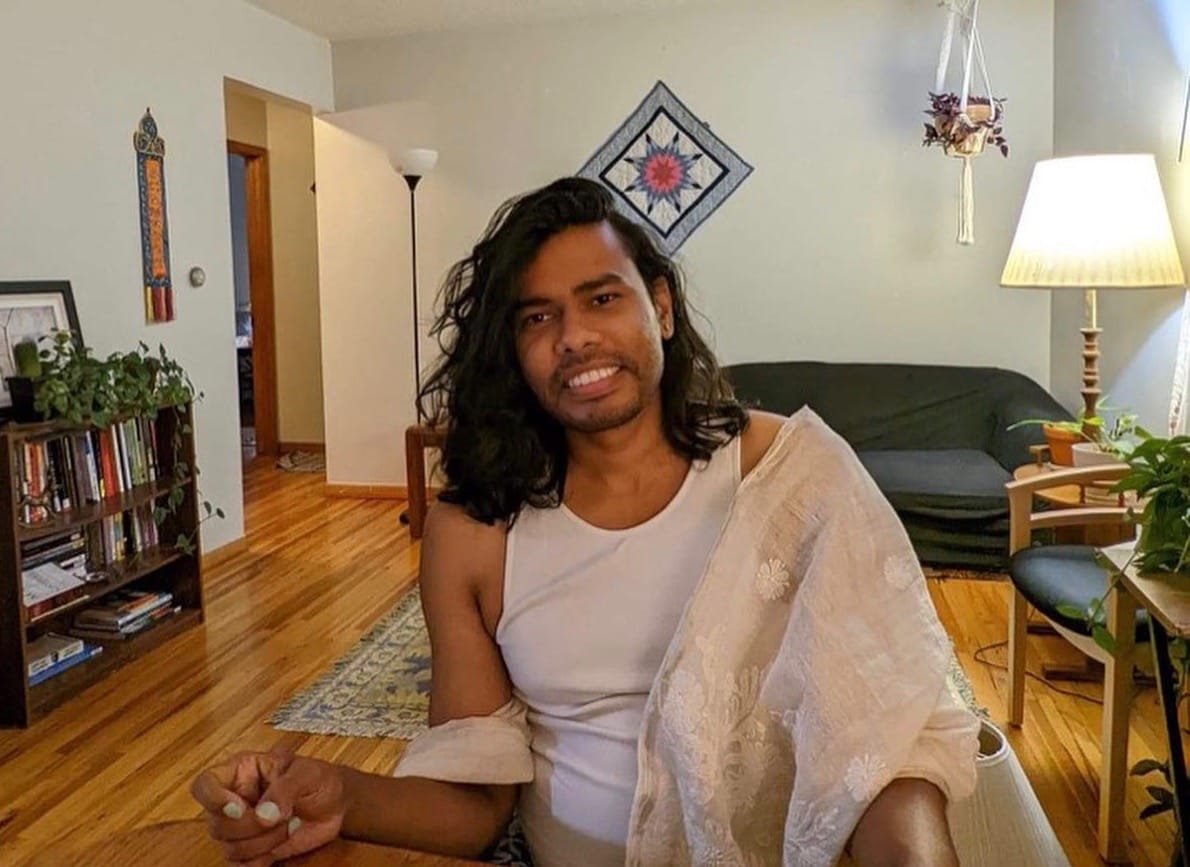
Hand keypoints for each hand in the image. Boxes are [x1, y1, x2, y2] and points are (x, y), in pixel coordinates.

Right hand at [191, 744, 347, 865]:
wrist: (336, 805)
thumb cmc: (319, 780)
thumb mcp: (306, 774)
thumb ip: (284, 789)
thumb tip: (263, 815)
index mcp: (242, 772)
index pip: (204, 784)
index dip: (214, 799)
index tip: (241, 807)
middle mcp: (234, 800)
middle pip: (217, 825)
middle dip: (252, 827)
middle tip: (283, 815)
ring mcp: (240, 828)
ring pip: (230, 848)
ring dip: (264, 843)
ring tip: (289, 826)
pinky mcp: (251, 851)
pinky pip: (241, 866)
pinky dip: (262, 861)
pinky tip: (281, 845)